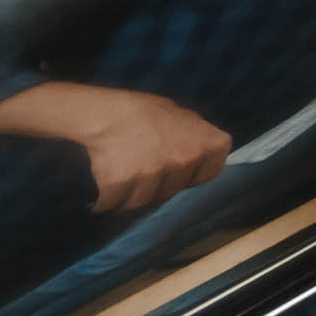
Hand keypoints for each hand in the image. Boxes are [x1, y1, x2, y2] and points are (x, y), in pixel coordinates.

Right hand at [79, 90, 232, 212]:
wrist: (104, 112)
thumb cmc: (143, 111)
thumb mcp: (180, 116)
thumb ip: (196, 137)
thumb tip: (204, 150)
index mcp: (205, 143)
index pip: (211, 171)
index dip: (194, 173)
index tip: (180, 168)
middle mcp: (184, 160)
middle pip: (174, 189)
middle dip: (160, 184)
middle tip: (143, 166)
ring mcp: (154, 174)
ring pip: (145, 201)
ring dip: (132, 196)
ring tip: (122, 176)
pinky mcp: (123, 184)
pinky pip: (116, 203)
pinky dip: (108, 201)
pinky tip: (104, 189)